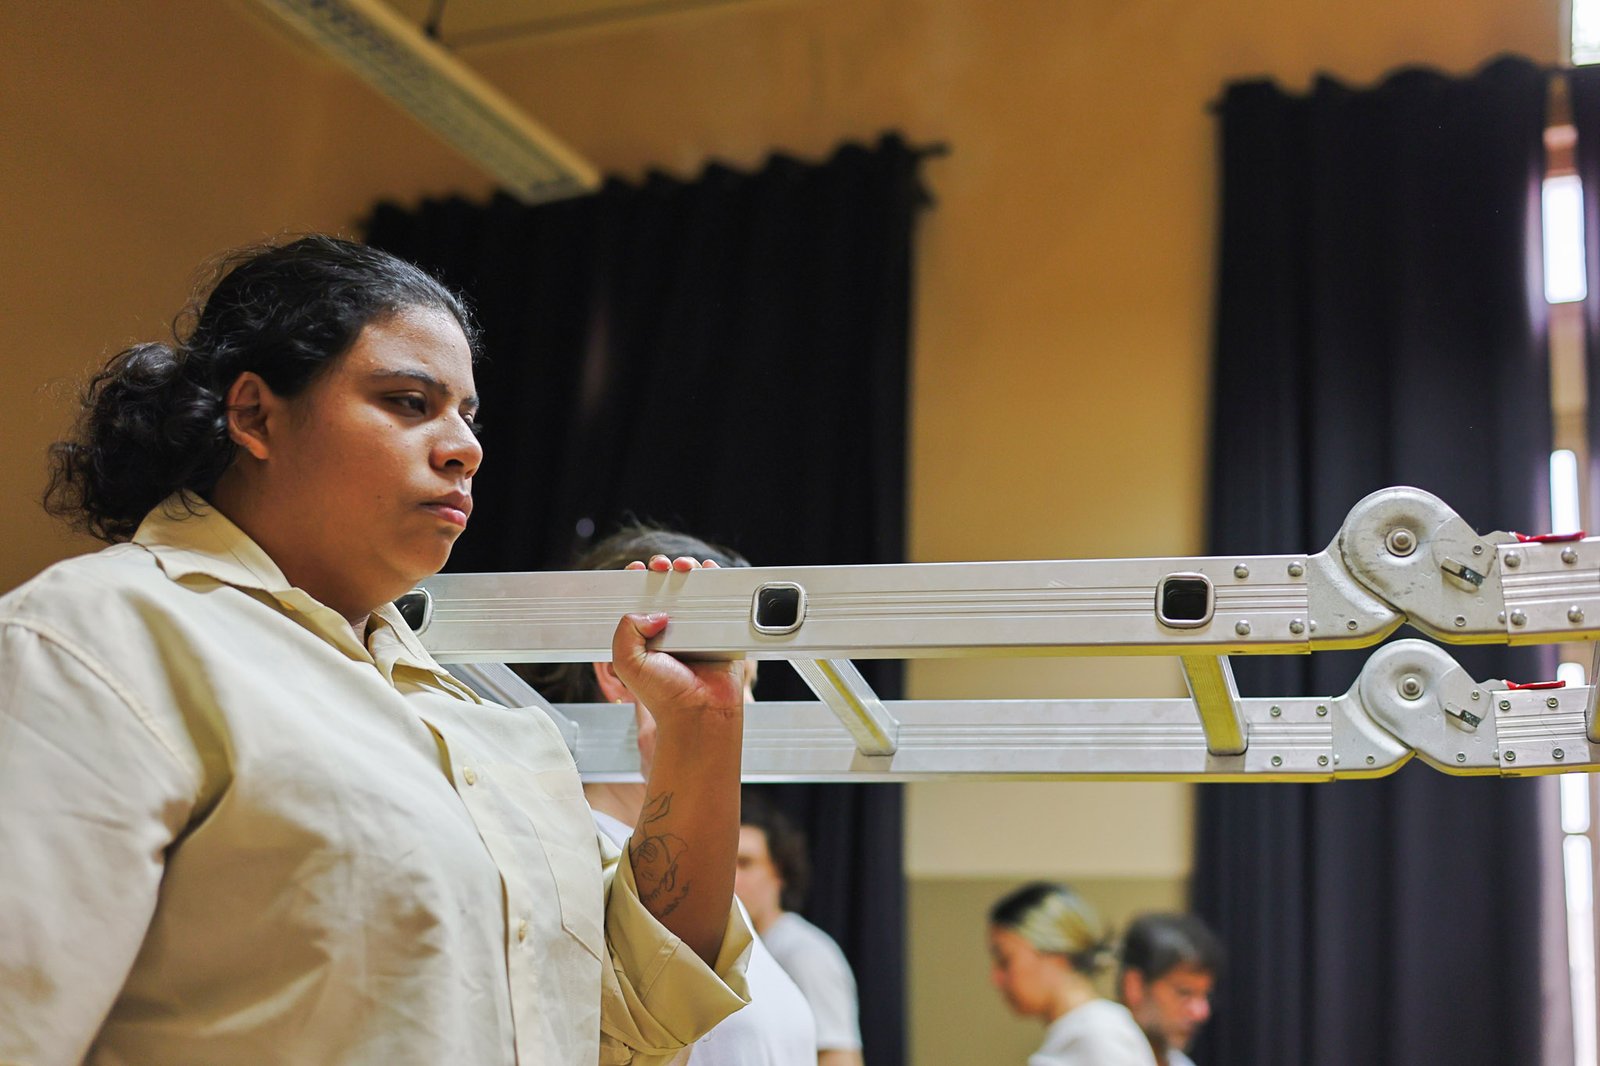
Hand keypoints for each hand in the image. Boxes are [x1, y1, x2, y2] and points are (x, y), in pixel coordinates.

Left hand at [610, 557, 744, 731]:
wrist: (699, 712)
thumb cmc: (665, 697)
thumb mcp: (627, 662)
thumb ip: (626, 630)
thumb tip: (653, 610)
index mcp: (644, 635)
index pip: (638, 598)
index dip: (636, 580)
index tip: (637, 571)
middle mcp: (669, 629)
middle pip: (666, 586)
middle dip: (662, 569)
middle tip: (662, 568)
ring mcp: (695, 628)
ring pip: (692, 588)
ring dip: (688, 570)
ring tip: (684, 568)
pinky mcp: (720, 630)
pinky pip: (721, 599)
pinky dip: (716, 580)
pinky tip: (708, 571)